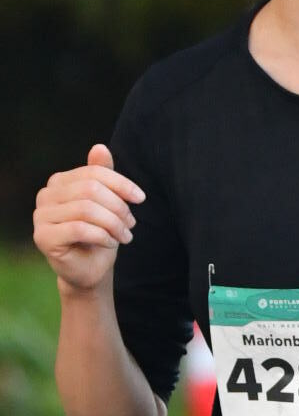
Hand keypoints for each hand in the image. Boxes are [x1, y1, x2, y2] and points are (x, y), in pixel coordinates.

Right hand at [32, 144, 144, 294]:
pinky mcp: (43, 237)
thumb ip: (103, 176)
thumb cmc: (99, 233)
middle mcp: (45, 195)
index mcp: (60, 181)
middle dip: (118, 207)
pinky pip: (79, 229)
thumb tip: (100, 147)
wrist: (89, 269)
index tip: (140, 198)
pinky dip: (102, 236)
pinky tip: (111, 243)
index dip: (121, 183)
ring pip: (86, 209)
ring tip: (125, 236)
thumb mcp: (107, 202)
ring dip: (113, 224)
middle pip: (91, 190)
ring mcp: (41, 216)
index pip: (94, 173)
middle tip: (131, 224)